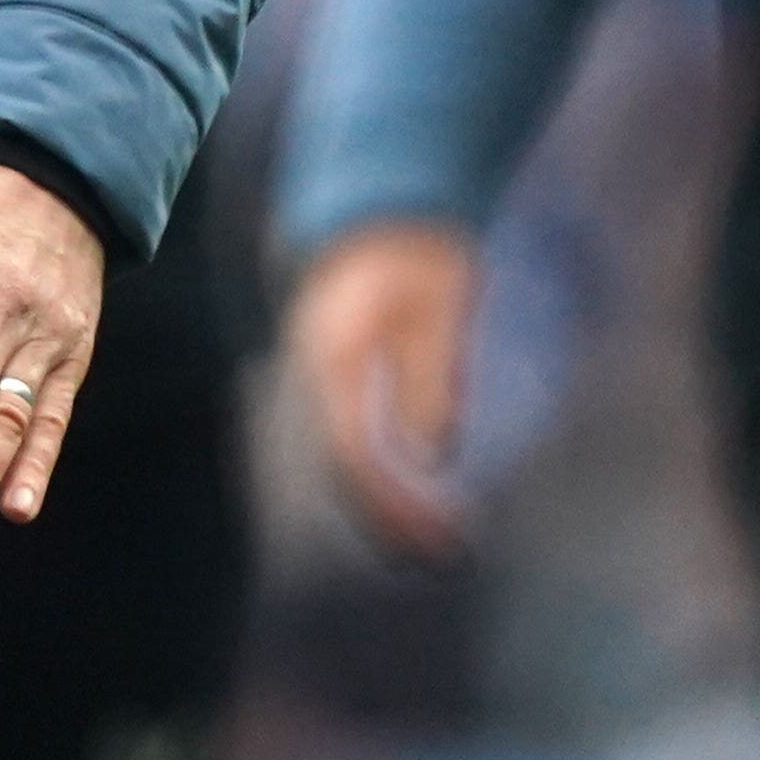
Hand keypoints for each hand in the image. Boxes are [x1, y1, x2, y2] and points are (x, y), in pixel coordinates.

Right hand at [288, 219, 478, 556]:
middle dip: (388, 517)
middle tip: (442, 554)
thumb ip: (432, 378)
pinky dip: (382, 476)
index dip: (392, 500)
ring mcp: (323, 376)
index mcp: (333, 356)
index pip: (352, 450)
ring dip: (385, 503)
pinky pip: (352, 441)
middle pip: (341, 466)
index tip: (437, 533)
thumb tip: (434, 457)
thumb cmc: (420, 252)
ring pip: (343, 458)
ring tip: (435, 540)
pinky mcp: (340, 378)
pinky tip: (417, 495)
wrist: (384, 205)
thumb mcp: (438, 308)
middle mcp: (317, 372)